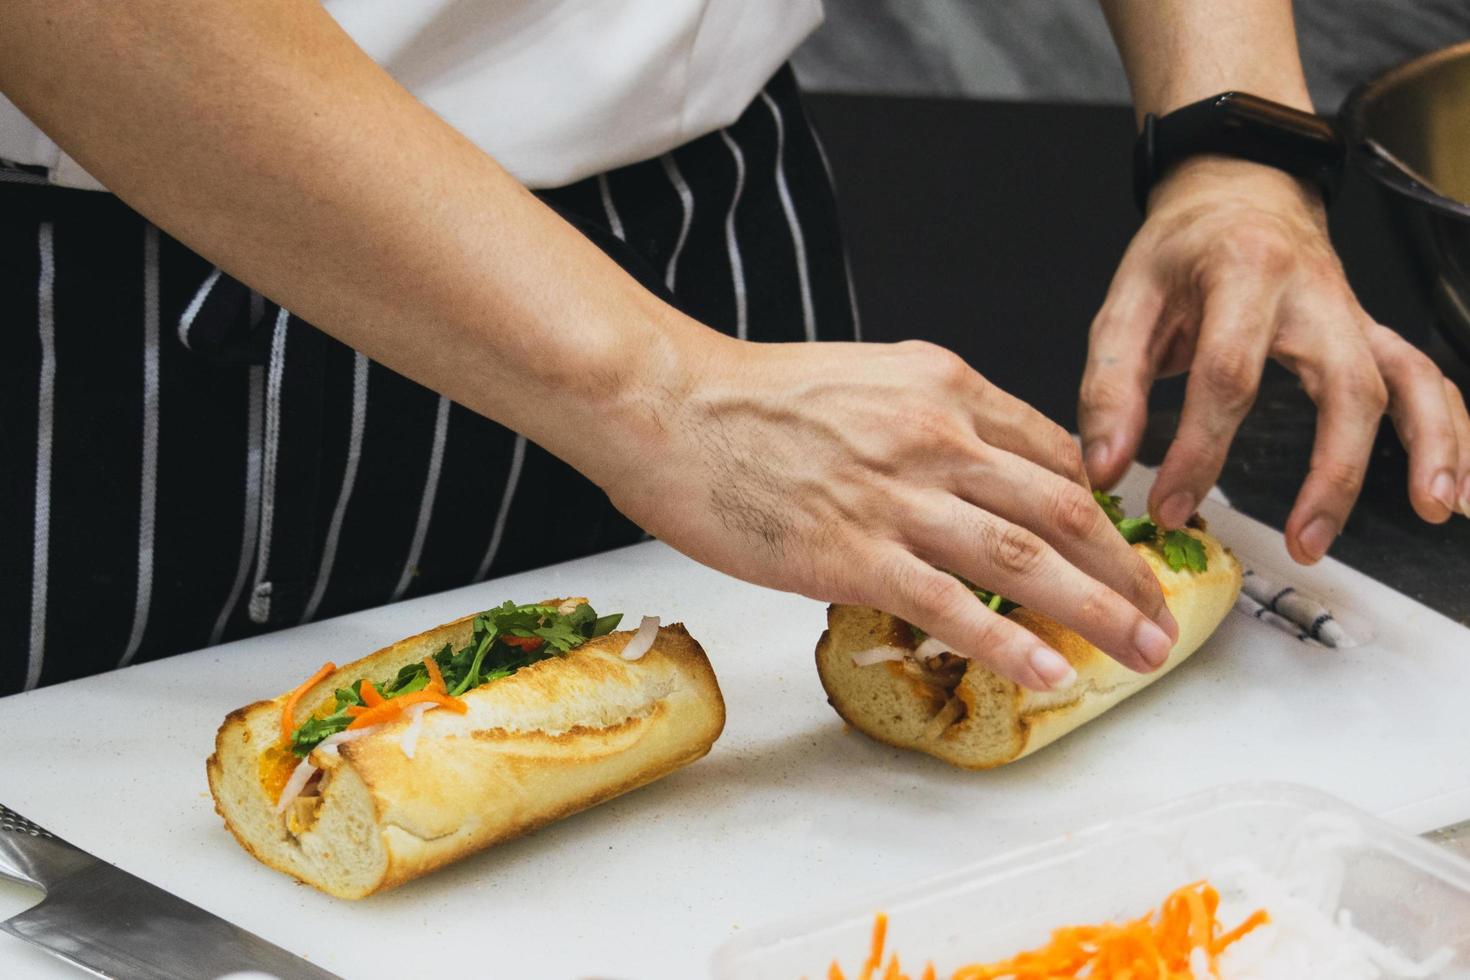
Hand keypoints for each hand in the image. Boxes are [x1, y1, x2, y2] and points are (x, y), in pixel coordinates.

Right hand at [588, 332, 1179, 691]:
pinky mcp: (854, 552)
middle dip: (1126, 569)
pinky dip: (1010, 645)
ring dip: (1098, 610)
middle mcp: (938, 437)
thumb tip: (958, 474)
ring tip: (1141, 650)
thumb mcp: (862, 378)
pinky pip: (953, 607)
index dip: (1101, 509)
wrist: (668, 404)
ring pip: (1029, 559)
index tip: (1120, 549)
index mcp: (944, 387)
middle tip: (1160, 613)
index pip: (1052, 453)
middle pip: (1065, 509)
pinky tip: (1048, 673)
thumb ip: (924, 419)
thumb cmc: (748, 395)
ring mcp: (899, 496)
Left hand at [1079, 157, 1469, 563]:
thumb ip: (1110, 387)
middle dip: (1331, 470)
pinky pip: (1425, 379)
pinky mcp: (1369, 335)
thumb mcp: (1125, 303)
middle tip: (1300, 541)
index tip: (1170, 505)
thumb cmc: (1180, 253)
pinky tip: (1452, 488)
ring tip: (1427, 510)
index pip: (1228, 374)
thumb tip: (1106, 466)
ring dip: (1428, 446)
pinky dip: (1450, 431)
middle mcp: (1313, 293)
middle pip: (1343, 382)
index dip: (1199, 450)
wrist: (1237, 193)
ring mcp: (1352, 315)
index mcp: (1243, 274)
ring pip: (1408, 379)